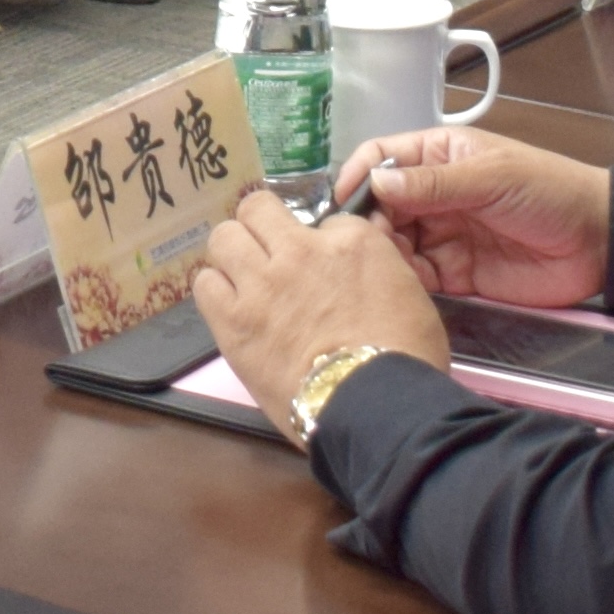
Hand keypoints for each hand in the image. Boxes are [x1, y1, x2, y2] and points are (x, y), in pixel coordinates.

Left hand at [190, 195, 445, 433]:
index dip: (323, 241)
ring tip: (245, 278)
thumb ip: (376, 264)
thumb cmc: (405, 356)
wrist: (375, 405)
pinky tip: (232, 307)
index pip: (325, 218)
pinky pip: (205, 284)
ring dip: (233, 254)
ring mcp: (261, 284)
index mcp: (351, 243)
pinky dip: (216, 290)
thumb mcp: (408, 292)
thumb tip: (353, 259)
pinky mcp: (234, 321)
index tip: (325, 264)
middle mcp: (299, 252)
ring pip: (223, 237)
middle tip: (270, 253)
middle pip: (256, 208)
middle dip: (261, 226)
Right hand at [354, 129, 612, 308]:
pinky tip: (398, 283)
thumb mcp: (491, 177)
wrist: (600, 243)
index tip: (341, 203)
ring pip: (393, 242)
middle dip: (366, 221)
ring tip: (379, 264)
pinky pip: (417, 275)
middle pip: (380, 204)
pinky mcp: (455, 274)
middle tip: (363, 242)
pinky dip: (402, 279)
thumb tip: (376, 182)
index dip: (357, 176)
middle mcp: (433, 194)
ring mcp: (443, 234)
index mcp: (439, 156)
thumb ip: (434, 184)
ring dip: (381, 252)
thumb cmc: (549, 192)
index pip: (382, 158)